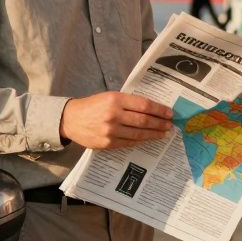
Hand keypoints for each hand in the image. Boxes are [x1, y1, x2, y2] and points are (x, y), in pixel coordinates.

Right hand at [59, 91, 173, 149]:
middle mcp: (113, 115)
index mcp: (115, 99)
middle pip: (144, 121)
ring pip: (138, 134)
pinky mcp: (107, 143)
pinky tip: (148, 139)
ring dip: (154, 134)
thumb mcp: (109, 96)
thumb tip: (151, 108)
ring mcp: (110, 131)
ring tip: (163, 133)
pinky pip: (129, 143)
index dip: (159, 110)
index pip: (144, 105)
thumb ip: (127, 102)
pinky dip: (141, 141)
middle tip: (170, 125)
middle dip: (160, 123)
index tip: (169, 113)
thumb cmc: (93, 105)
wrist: (71, 119)